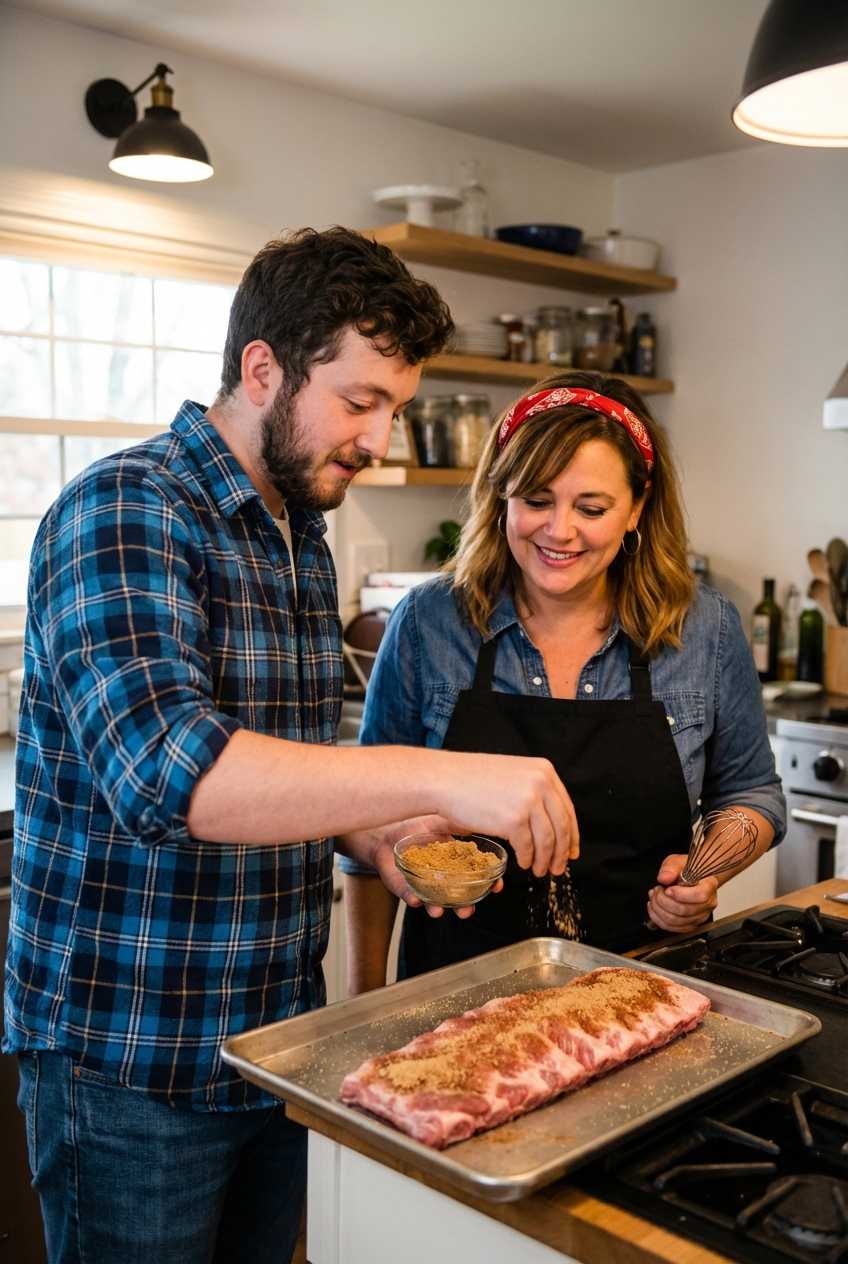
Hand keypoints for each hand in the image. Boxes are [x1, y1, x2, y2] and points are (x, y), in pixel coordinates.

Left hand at [364, 815, 502, 920]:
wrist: (386, 832)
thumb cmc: (414, 827)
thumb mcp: (437, 821)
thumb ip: (453, 824)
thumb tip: (473, 825)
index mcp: (454, 864)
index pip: (475, 877)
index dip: (487, 884)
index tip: (497, 886)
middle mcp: (441, 879)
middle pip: (457, 898)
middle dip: (464, 907)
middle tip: (467, 910)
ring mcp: (422, 885)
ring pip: (433, 903)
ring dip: (437, 909)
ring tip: (438, 911)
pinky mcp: (403, 887)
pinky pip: (409, 896)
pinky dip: (412, 899)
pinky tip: (416, 899)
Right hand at [434, 752, 579, 878]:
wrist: (444, 779)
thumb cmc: (471, 778)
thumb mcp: (512, 774)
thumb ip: (533, 790)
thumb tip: (549, 819)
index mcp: (544, 770)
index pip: (567, 808)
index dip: (571, 834)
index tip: (571, 850)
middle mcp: (541, 783)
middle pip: (562, 826)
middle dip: (562, 852)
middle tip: (559, 868)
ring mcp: (528, 801)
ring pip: (548, 841)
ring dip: (545, 860)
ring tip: (540, 870)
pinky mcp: (514, 820)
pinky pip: (528, 847)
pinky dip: (528, 859)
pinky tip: (524, 863)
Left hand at [646, 854, 717, 934]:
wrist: (694, 878)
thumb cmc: (686, 869)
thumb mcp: (677, 861)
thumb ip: (670, 868)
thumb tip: (663, 878)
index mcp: (709, 886)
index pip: (700, 896)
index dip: (680, 894)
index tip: (667, 889)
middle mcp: (708, 905)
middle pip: (683, 911)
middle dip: (662, 901)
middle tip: (655, 890)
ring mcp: (700, 917)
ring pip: (676, 922)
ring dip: (658, 910)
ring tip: (653, 897)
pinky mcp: (691, 925)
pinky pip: (673, 929)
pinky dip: (658, 919)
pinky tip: (653, 908)